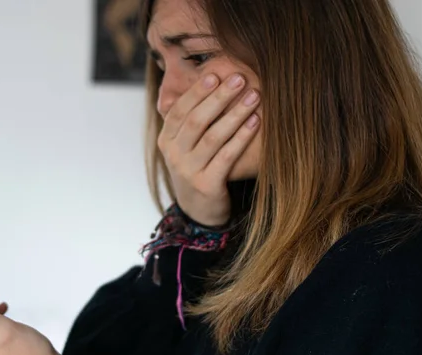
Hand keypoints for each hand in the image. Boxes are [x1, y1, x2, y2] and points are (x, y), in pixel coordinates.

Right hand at [157, 73, 259, 225]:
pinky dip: (242, 137)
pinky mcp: (207, 185)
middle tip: (239, 79)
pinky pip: (227, 156)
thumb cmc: (196, 168)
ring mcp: (189, 171)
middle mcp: (173, 155)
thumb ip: (189, 119)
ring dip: (235, 114)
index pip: (179, 110)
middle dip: (219, 97)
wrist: (197, 211)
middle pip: (196, 120)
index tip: (215, 75)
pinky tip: (256, 121)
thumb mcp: (185, 145)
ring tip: (254, 96)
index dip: (197, 92)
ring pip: (213, 137)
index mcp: (166, 140)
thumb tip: (207, 79)